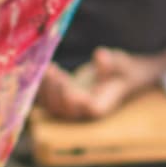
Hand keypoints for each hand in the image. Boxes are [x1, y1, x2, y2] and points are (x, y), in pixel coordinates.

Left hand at [38, 47, 165, 121]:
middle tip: (53, 71)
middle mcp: (85, 112)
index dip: (77, 100)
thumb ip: (113, 62)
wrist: (118, 78)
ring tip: (46, 68)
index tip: (69, 82)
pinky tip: (41, 70)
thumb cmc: (124, 71)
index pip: (90, 109)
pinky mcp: (61, 102)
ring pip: (53, 107)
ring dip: (46, 89)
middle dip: (57, 91)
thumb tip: (100, 54)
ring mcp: (72, 109)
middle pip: (66, 110)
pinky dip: (41, 87)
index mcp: (103, 106)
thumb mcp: (124, 64)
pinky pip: (46, 100)